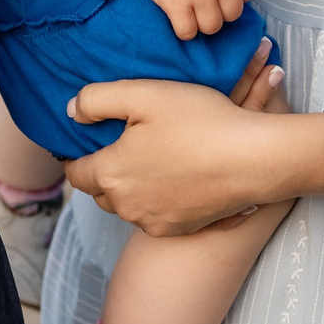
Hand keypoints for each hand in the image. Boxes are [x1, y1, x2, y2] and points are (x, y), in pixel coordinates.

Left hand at [62, 64, 323, 236]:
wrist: (252, 159)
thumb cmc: (199, 121)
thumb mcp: (143, 94)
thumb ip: (97, 100)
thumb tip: (71, 111)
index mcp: (110, 173)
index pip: (74, 172)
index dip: (75, 155)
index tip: (86, 141)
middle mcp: (125, 205)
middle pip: (99, 190)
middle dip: (103, 170)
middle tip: (122, 144)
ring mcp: (152, 221)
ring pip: (126, 204)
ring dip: (129, 186)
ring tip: (150, 158)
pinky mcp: (178, 229)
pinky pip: (152, 215)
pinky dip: (155, 199)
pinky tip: (174, 176)